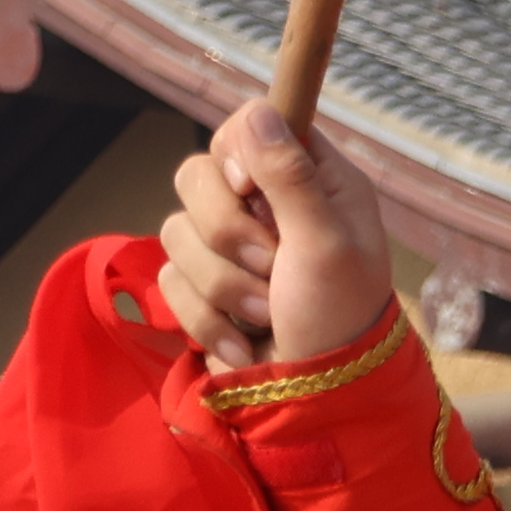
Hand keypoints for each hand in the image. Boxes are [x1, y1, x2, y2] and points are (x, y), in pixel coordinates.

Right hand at [157, 99, 399, 374]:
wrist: (322, 402)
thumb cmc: (341, 320)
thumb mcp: (327, 245)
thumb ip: (291, 177)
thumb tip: (258, 108)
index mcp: (314, 183)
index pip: (249, 126)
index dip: (237, 155)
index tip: (253, 192)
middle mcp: (271, 207)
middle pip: (196, 174)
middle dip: (226, 232)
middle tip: (272, 268)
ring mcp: (233, 248)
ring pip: (176, 230)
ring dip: (222, 285)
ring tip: (267, 314)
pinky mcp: (206, 288)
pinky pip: (170, 279)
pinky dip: (207, 318)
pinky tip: (245, 342)